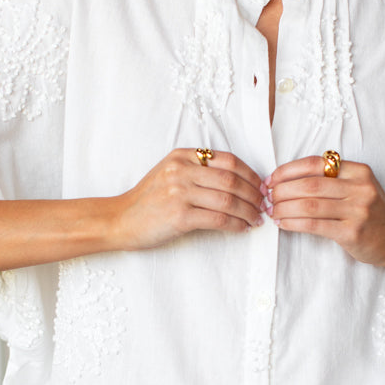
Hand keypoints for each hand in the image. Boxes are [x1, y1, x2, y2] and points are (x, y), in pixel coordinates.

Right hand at [115, 148, 264, 250]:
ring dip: (248, 211)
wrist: (120, 220)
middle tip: (264, 206)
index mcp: (182, 156)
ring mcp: (179, 192)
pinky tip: (242, 228)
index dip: (250, 174)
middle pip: (232, 179)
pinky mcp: (179, 215)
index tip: (261, 187)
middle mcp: (181, 170)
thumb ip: (197, 170)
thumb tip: (237, 181)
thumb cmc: (148, 200)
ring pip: (228, 199)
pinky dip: (236, 224)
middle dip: (254, 194)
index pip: (228, 160)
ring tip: (256, 219)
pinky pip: (218, 219)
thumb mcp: (170, 173)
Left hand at [267, 155, 384, 265]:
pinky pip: (314, 225)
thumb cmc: (371, 212)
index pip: (316, 163)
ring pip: (309, 205)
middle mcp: (360, 188)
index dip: (289, 170)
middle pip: (310, 184)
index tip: (271, 178)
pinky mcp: (352, 232)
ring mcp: (358, 210)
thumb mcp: (358, 187)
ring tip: (271, 211)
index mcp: (359, 171)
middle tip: (267, 197)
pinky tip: (282, 223)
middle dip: (282, 190)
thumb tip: (286, 180)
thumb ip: (331, 179)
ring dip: (284, 208)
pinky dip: (293, 223)